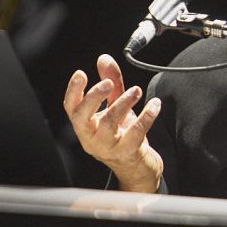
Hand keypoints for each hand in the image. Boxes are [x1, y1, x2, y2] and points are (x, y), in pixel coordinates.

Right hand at [63, 54, 162, 193]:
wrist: (137, 168)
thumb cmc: (122, 135)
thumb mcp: (115, 107)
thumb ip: (111, 83)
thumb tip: (104, 59)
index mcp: (85, 126)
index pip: (71, 107)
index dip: (73, 90)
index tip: (81, 73)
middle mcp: (91, 138)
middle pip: (82, 116)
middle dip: (94, 96)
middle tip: (109, 83)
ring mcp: (108, 148)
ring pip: (109, 124)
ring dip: (123, 103)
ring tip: (136, 91)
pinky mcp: (128, 153)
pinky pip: (135, 133)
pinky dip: (146, 116)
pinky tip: (155, 104)